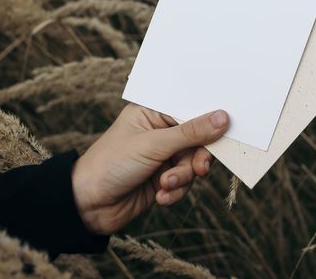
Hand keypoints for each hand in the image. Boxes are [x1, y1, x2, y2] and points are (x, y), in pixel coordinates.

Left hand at [71, 103, 228, 233]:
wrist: (87, 205)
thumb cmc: (111, 163)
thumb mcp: (153, 145)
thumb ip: (190, 133)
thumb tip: (223, 118)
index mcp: (153, 112)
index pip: (190, 109)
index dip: (209, 120)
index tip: (228, 130)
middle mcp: (159, 131)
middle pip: (197, 139)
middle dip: (196, 157)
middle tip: (199, 169)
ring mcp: (162, 156)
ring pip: (193, 163)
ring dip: (182, 178)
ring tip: (164, 185)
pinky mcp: (163, 178)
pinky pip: (185, 183)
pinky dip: (175, 191)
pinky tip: (159, 197)